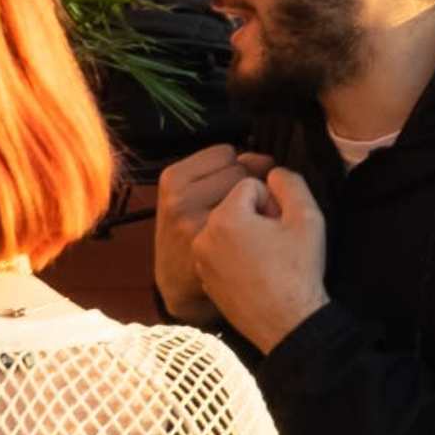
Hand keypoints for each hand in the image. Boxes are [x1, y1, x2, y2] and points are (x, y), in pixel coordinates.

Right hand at [154, 139, 248, 320]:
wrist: (178, 281)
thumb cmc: (189, 227)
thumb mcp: (187, 190)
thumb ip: (220, 167)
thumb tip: (261, 159)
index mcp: (172, 180)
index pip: (225, 153)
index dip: (232, 168)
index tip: (224, 187)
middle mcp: (181, 202)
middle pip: (241, 172)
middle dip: (245, 186)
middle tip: (234, 208)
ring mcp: (199, 227)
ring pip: (251, 195)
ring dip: (256, 205)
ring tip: (241, 223)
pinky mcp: (219, 251)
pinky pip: (258, 222)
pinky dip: (261, 227)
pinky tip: (248, 240)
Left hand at [179, 157, 328, 352]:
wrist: (287, 325)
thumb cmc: (299, 272)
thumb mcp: (307, 217)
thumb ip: (289, 182)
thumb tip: (271, 172)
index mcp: (225, 217)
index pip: (250, 184)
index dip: (273, 201)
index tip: (283, 226)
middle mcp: (203, 235)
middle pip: (233, 201)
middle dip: (256, 211)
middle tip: (277, 238)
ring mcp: (200, 257)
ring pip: (226, 223)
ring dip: (246, 229)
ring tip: (267, 253)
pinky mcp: (203, 275)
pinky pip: (220, 246)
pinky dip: (236, 249)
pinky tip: (256, 267)